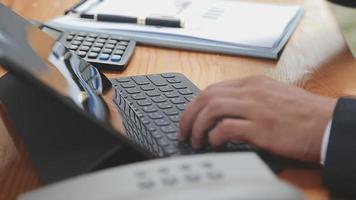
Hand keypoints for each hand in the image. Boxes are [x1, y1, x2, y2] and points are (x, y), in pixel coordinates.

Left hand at [178, 76, 336, 161]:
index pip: (213, 89)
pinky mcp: (260, 127)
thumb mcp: (272, 96)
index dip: (195, 105)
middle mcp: (251, 91)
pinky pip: (226, 128)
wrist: (326, 124)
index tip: (189, 118)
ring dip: (197, 126)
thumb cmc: (303, 114)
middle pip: (206, 97)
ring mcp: (255, 108)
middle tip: (184, 131)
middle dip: (189, 115)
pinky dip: (214, 137)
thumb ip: (248, 99)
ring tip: (196, 141)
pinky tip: (214, 144)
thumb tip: (225, 113)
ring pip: (211, 109)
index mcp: (253, 83)